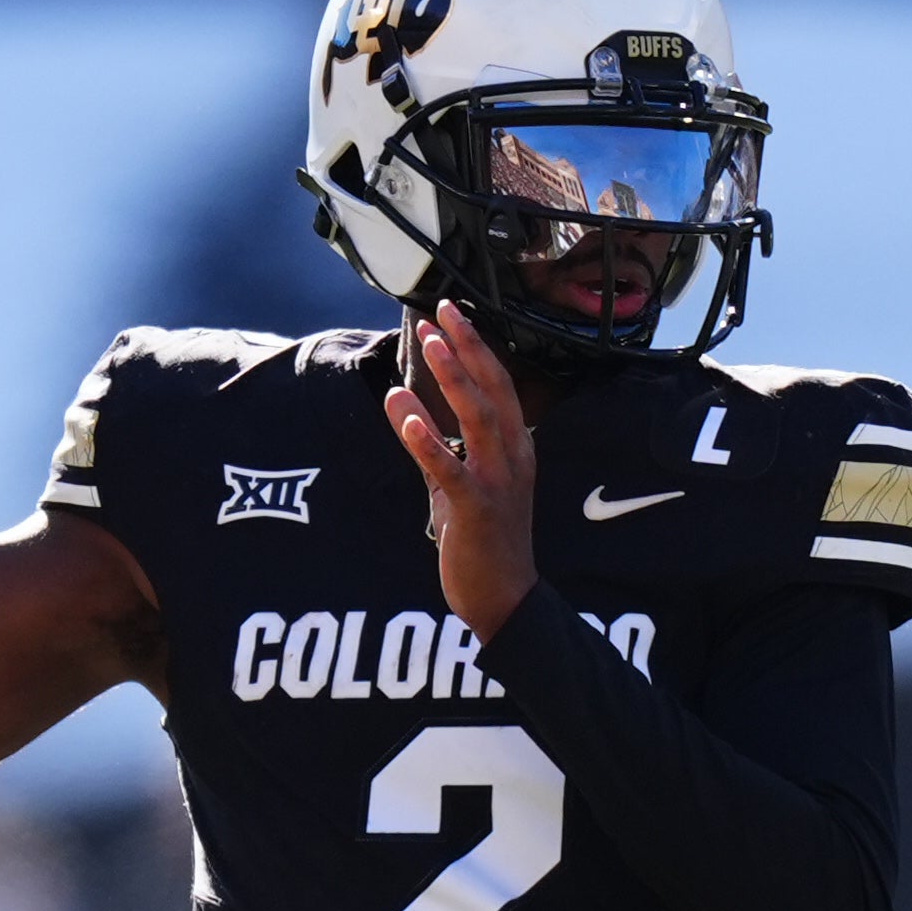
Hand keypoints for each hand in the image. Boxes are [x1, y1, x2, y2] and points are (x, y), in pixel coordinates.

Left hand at [386, 301, 538, 639]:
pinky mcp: (476, 510)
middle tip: (442, 311)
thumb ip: (427, 444)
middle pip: (494, 390)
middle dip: (468, 348)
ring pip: (479, 419)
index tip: (450, 314)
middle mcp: (513, 458)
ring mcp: (499, 483)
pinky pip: (451, 470)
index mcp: (515, 448)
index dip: (475, 347)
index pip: (498, 385)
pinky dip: (428, 441)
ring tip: (432, 345)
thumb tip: (396, 399)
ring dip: (454, 379)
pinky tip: (405, 416)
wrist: (505, 598)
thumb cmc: (483, 541)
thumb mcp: (455, 484)